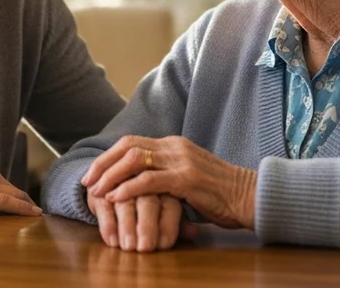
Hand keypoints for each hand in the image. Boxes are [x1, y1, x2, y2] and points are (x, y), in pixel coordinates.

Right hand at [0, 156, 40, 215]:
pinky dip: (21, 208)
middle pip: (14, 189)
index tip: (30, 206)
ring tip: (35, 217)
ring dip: (25, 206)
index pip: (7, 183)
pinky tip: (32, 214)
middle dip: (26, 202)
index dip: (20, 196)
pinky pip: (6, 202)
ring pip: (13, 195)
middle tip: (37, 215)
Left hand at [82, 136, 256, 229]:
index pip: (132, 142)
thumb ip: (167, 175)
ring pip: (134, 159)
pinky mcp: (187, 178)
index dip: (108, 157)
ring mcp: (182, 160)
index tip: (93, 173)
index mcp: (174, 144)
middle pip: (128, 146)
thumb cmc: (221, 195)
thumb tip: (140, 185)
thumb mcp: (189, 179)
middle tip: (88, 181)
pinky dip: (128, 188)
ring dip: (111, 175)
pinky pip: (149, 180)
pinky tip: (115, 198)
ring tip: (96, 191)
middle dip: (103, 164)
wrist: (251, 197)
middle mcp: (175, 147)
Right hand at [88, 191, 191, 251]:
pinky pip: (103, 205)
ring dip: (126, 226)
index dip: (167, 225)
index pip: (169, 204)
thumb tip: (194, 233)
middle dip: (146, 226)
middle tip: (145, 248)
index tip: (164, 246)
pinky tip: (112, 240)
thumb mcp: (166, 207)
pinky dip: (107, 223)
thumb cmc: (149, 199)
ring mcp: (120, 183)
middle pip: (147, 201)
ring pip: (124, 202)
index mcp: (165, 182)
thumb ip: (178, 220)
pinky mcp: (100, 189)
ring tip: (128, 247)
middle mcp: (143, 180)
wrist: (116, 183)